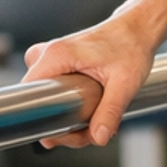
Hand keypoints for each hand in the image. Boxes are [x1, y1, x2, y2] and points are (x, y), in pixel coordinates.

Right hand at [23, 13, 157, 148]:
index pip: (28, 93)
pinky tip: (90, 111)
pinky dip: (69, 104)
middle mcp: (48, 55)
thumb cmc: (132, 46)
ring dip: (66, 115)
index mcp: (57, 55)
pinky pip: (53, 90)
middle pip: (38, 100)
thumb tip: (98, 138)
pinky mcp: (58, 63)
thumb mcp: (125, 83)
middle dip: (61, 122)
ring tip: (93, 121)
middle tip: (88, 132)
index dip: (42, 118)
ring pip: (45, 97)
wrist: (137, 28)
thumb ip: (110, 112)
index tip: (63, 131)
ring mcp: (51, 58)